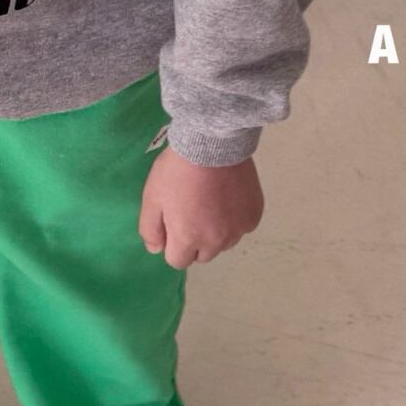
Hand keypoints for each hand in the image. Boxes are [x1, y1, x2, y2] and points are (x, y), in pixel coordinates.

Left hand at [139, 146, 263, 268]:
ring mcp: (238, 229)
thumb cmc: (176, 171)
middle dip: (194, 241)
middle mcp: (216, 242)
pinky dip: (235, 219)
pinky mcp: (254, 215)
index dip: (172, 243)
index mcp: (188, 240)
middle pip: (202, 255)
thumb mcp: (152, 198)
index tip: (173, 222)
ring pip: (224, 243)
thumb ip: (150, 229)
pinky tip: (228, 198)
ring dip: (216, 232)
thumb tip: (156, 250)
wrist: (211, 144)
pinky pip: (242, 227)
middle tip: (192, 211)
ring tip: (211, 203)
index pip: (178, 261)